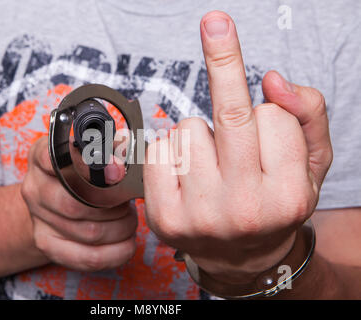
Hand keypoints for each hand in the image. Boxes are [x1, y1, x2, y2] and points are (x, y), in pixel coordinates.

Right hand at [21, 137, 136, 271]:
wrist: (53, 202)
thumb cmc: (80, 174)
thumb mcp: (93, 154)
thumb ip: (110, 152)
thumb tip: (121, 166)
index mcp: (42, 157)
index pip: (57, 161)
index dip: (89, 168)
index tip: (117, 173)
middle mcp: (34, 187)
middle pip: (77, 204)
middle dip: (113, 205)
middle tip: (128, 202)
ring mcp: (38, 219)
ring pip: (89, 232)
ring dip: (120, 227)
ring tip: (129, 219)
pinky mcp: (47, 245)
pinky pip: (87, 257)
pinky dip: (115, 252)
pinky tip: (127, 242)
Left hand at [143, 11, 332, 282]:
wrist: (241, 256)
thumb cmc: (274, 203)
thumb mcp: (310, 164)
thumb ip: (307, 114)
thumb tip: (273, 79)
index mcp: (286, 196)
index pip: (272, 116)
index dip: (269, 111)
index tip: (262, 97)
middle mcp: (244, 209)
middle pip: (228, 113)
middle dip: (221, 59)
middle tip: (215, 21)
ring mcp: (199, 216)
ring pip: (188, 128)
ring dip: (200, 133)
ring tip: (211, 163)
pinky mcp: (164, 217)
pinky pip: (157, 147)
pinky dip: (169, 148)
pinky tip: (184, 172)